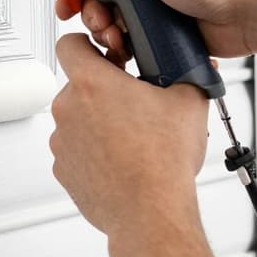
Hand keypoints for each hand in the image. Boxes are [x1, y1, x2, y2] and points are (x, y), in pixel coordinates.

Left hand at [48, 34, 209, 237]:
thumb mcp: (188, 103)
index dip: (86, 44)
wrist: (150, 212)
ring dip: (97, 122)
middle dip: (103, 89)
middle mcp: (68, 109)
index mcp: (92, 83)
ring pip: (77, 119)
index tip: (101, 52)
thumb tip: (194, 67)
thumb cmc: (163, 162)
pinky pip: (75, 149)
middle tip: (132, 102)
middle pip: (78, 84)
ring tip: (131, 137)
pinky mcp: (63, 167)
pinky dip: (93, 151)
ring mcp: (62, 140)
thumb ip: (185, 75)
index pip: (69, 43)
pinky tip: (120, 159)